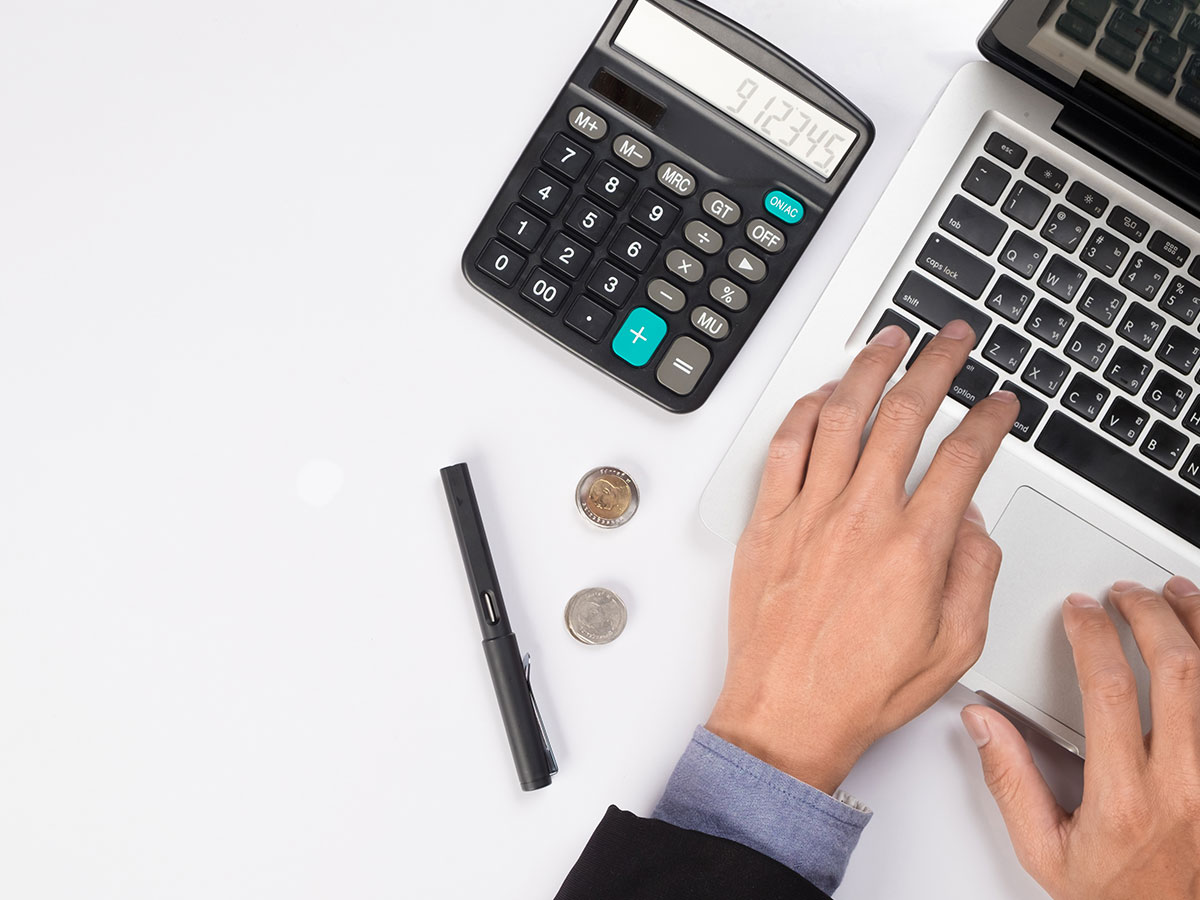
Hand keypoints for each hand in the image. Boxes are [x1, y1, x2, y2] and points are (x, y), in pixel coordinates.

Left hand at [706, 320, 1019, 792]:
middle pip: (904, 415)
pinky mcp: (766, 521)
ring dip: (869, 368)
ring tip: (889, 340)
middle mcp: (860, 518)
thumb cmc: (860, 688)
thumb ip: (973, 572)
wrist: (787, 714)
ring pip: (840, 415)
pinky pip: (783, 446)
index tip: (999, 404)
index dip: (989, 419)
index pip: (962, 457)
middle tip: (951, 340)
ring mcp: (807, 514)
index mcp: (914, 547)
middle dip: (936, 365)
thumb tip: (970, 520)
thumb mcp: (954, 645)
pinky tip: (820, 393)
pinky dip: (803, 410)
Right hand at [962, 580, 1199, 899]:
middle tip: (1127, 594)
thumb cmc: (1116, 893)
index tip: (1081, 610)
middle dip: (1149, 615)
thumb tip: (983, 722)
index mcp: (1124, 796)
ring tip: (1176, 594)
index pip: (1111, 689)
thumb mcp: (1043, 849)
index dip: (1094, 635)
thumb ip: (1009, 780)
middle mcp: (1183, 783)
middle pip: (1178, 670)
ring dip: (1198, 626)